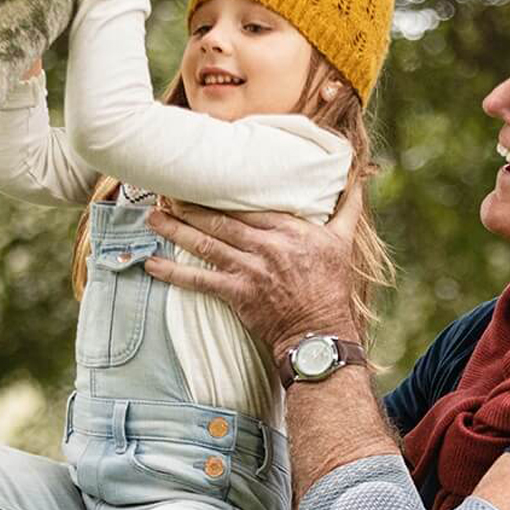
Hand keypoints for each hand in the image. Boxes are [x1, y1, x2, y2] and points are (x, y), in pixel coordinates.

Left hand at [144, 189, 364, 359]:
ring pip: (206, 244)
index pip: (249, 203)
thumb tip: (357, 178)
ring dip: (176, 230)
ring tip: (153, 216)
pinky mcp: (238, 295)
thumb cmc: (331, 287)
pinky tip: (152, 263)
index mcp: (291, 230)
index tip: (200, 176)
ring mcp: (251, 271)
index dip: (220, 189)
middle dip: (189, 204)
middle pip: (220, 220)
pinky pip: (199, 282)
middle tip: (165, 188)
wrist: (320, 333)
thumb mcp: (344, 242)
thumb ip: (348, 208)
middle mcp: (268, 247)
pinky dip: (174, 273)